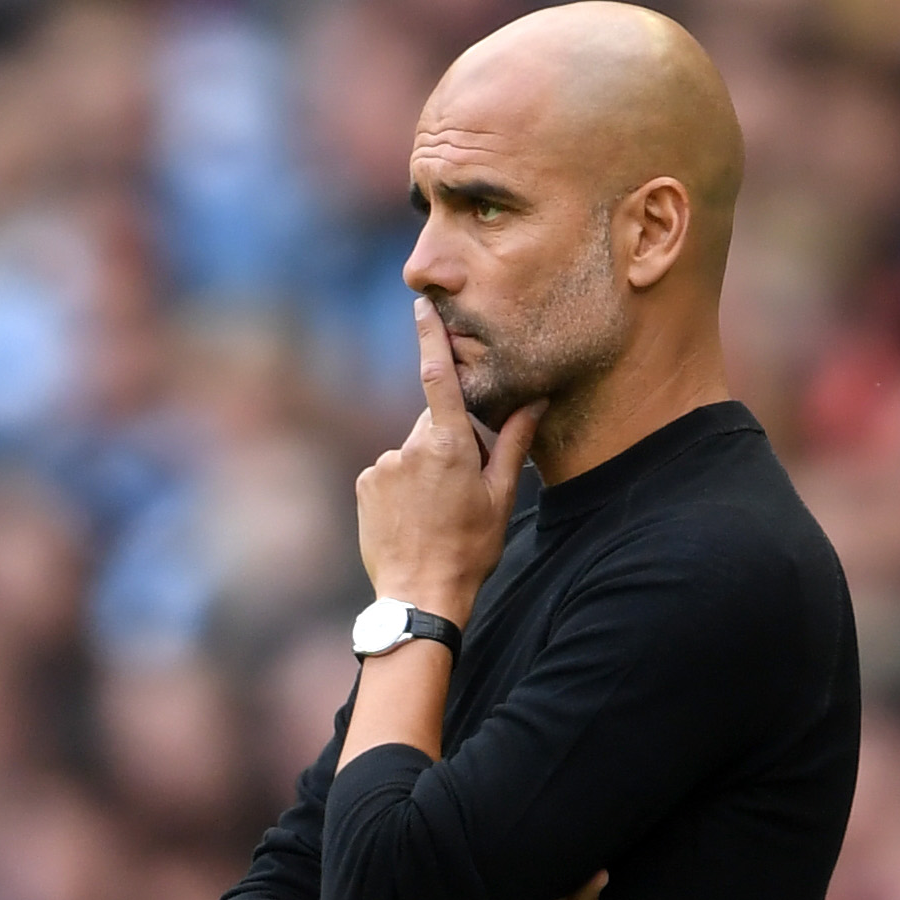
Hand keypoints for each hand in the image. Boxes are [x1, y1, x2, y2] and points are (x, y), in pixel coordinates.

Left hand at [357, 299, 546, 623]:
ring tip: (437, 510)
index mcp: (449, 445)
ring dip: (425, 467)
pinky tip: (413, 516)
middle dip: (450, 440)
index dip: (430, 338)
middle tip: (463, 486)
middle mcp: (408, 447)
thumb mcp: (502, 494)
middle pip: (434, 423)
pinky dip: (402, 485)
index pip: (437, 378)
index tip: (420, 306)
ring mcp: (381, 466)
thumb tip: (536, 398)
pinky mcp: (364, 484)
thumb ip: (514, 441)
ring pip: (411, 450)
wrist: (419, 593)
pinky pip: (389, 471)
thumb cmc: (470, 547)